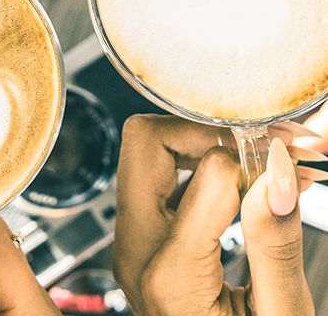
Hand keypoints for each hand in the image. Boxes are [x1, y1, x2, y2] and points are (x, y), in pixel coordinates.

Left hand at [113, 115, 315, 315]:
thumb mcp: (280, 314)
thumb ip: (273, 242)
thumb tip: (275, 168)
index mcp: (168, 273)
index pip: (210, 172)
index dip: (261, 161)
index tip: (296, 163)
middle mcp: (135, 249)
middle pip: (145, 141)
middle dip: (210, 131)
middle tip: (266, 147)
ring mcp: (132, 244)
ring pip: (146, 153)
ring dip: (205, 144)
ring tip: (264, 161)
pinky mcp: (141, 241)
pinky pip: (157, 181)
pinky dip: (201, 169)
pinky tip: (247, 185)